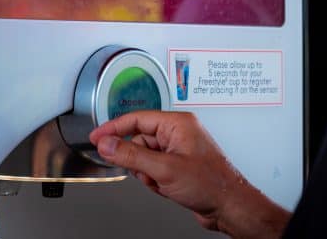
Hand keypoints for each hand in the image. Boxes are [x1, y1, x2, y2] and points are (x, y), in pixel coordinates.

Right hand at [89, 111, 289, 237]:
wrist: (230, 207)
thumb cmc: (211, 184)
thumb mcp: (164, 169)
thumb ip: (131, 155)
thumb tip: (107, 144)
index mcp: (177, 123)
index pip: (136, 119)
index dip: (113, 128)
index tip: (97, 137)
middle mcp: (178, 133)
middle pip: (138, 140)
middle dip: (139, 161)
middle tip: (147, 173)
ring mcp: (179, 149)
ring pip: (145, 157)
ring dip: (148, 174)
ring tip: (164, 183)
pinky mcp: (178, 165)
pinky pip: (154, 169)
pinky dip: (156, 181)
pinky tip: (168, 188)